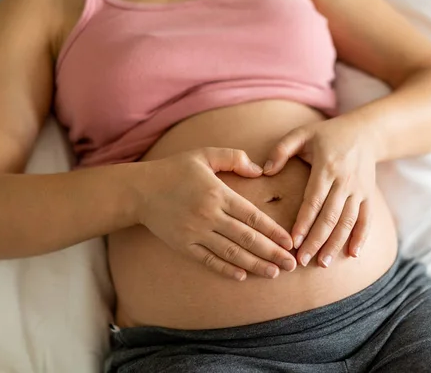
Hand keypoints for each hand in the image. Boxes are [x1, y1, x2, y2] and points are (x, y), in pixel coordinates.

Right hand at [136, 148, 296, 280]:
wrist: (139, 190)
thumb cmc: (175, 170)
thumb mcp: (204, 154)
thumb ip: (234, 158)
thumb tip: (259, 170)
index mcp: (218, 194)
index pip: (253, 217)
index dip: (273, 231)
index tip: (289, 242)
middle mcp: (209, 215)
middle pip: (246, 239)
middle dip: (271, 253)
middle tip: (291, 265)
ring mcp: (195, 232)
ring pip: (231, 253)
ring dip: (254, 264)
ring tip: (273, 273)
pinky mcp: (183, 245)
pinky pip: (208, 260)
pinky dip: (226, 269)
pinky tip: (242, 275)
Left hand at [264, 114, 375, 267]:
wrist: (366, 132)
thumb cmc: (327, 135)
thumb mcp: (302, 133)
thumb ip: (281, 149)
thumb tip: (264, 170)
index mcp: (327, 167)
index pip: (314, 200)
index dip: (304, 222)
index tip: (292, 241)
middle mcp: (345, 181)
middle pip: (330, 216)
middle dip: (316, 240)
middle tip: (302, 261)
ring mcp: (359, 190)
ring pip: (348, 222)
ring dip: (336, 244)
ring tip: (323, 263)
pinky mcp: (369, 196)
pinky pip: (366, 219)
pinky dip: (361, 237)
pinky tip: (352, 254)